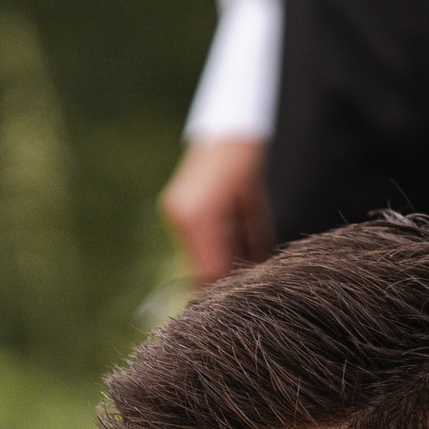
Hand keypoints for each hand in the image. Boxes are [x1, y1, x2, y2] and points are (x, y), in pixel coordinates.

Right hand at [159, 138, 272, 284]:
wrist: (226, 131)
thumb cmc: (248, 165)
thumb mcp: (253, 208)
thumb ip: (251, 245)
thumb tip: (254, 274)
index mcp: (202, 217)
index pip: (212, 271)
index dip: (227, 287)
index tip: (242, 297)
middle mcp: (182, 217)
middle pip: (200, 267)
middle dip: (221, 279)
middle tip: (242, 287)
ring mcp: (175, 213)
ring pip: (194, 257)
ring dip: (214, 264)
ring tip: (239, 262)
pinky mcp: (173, 208)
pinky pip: (191, 241)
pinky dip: (208, 247)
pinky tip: (226, 242)